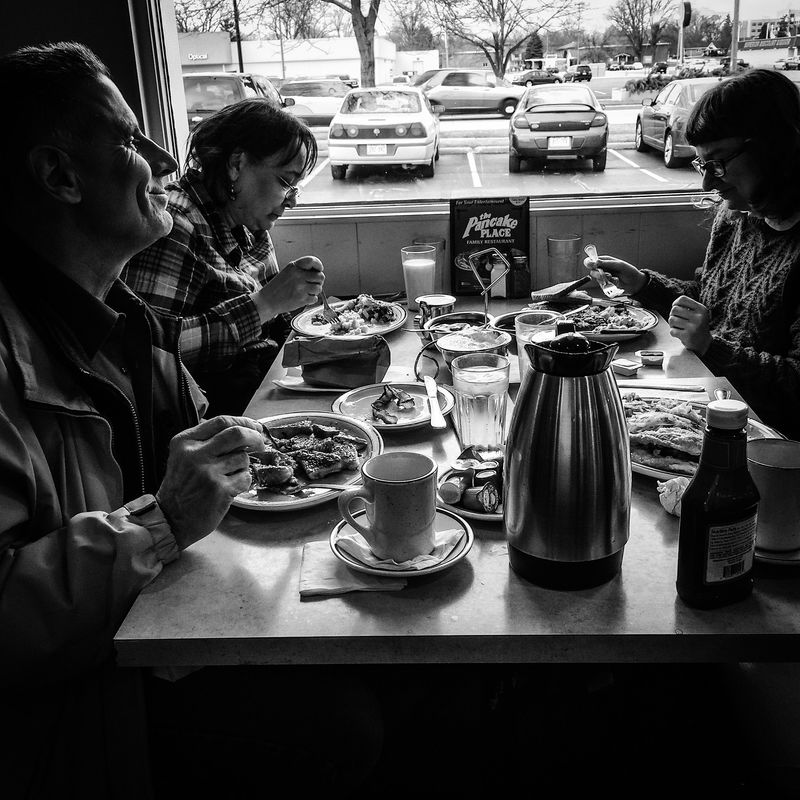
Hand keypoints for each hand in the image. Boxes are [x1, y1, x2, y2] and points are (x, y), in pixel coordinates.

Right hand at [156, 416, 264, 548]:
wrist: (171, 519)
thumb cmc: (181, 487)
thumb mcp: (183, 456)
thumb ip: (206, 440)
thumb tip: (242, 427)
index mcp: (185, 442)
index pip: (221, 421)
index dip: (243, 422)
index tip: (254, 427)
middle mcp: (195, 454)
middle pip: (237, 434)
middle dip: (255, 437)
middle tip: (260, 444)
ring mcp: (208, 472)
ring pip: (243, 458)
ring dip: (243, 466)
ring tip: (228, 477)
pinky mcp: (220, 489)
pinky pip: (245, 477)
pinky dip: (243, 481)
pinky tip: (229, 488)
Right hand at [253, 256, 324, 320]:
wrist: (267, 301)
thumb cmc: (277, 287)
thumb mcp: (287, 272)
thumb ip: (301, 270)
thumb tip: (318, 271)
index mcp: (294, 267)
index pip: (312, 261)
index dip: (318, 265)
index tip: (319, 269)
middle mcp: (298, 275)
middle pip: (320, 276)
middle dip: (318, 281)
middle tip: (311, 284)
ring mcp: (300, 288)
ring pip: (319, 288)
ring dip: (314, 291)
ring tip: (305, 292)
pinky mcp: (302, 299)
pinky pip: (315, 298)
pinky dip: (310, 299)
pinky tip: (302, 298)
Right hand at [582, 255, 647, 294]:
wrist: (635, 283)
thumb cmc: (628, 271)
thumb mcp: (618, 265)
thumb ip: (606, 263)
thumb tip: (594, 261)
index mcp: (604, 261)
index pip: (591, 260)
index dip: (590, 263)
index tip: (594, 266)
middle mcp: (602, 268)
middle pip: (592, 271)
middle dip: (598, 273)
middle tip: (608, 275)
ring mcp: (603, 277)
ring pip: (597, 279)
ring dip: (605, 279)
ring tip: (614, 278)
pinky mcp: (605, 285)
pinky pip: (602, 285)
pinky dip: (609, 284)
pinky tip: (616, 282)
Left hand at [668, 295, 712, 354]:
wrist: (703, 343)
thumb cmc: (697, 326)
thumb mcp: (698, 314)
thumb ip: (687, 307)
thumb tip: (674, 304)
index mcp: (701, 309)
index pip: (682, 299)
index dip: (675, 303)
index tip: (676, 308)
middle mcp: (699, 317)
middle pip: (674, 309)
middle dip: (673, 315)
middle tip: (677, 320)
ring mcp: (693, 327)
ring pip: (671, 319)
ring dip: (672, 324)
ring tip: (679, 327)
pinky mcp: (687, 336)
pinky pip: (672, 330)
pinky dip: (673, 332)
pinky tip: (680, 333)